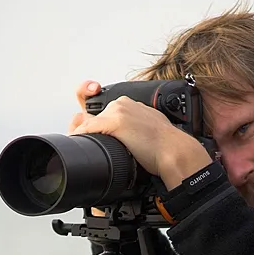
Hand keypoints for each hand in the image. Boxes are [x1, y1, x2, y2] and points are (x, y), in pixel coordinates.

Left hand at [69, 80, 211, 189]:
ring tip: (89, 150)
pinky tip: (78, 145)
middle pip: (95, 118)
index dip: (98, 126)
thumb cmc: (165, 146)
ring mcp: (118, 111)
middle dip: (92, 133)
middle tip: (93, 148)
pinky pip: (88, 129)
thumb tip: (130, 140)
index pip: (106, 113)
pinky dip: (81, 137)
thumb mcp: (149, 131)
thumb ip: (136, 129)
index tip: (98, 138)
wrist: (174, 151)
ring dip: (85, 136)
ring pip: (89, 123)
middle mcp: (123, 104)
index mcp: (131, 105)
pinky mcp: (115, 122)